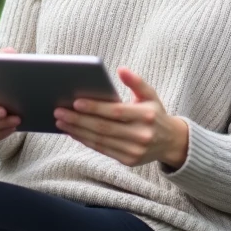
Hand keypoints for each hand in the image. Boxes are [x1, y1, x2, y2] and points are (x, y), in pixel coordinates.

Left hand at [54, 67, 188, 167]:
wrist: (172, 142)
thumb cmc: (155, 113)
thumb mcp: (150, 95)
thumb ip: (136, 82)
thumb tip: (121, 70)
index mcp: (146, 116)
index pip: (115, 112)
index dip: (95, 108)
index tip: (75, 102)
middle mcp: (141, 135)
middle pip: (103, 127)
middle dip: (78, 120)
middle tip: (59, 112)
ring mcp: (135, 150)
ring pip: (100, 140)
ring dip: (77, 131)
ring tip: (61, 122)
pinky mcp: (128, 160)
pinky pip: (102, 150)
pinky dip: (86, 141)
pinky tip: (73, 132)